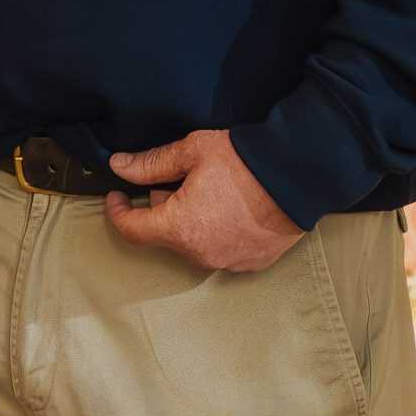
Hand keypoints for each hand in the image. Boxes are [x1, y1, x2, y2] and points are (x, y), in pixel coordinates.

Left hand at [104, 129, 301, 273]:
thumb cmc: (244, 162)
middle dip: (160, 208)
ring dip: (188, 222)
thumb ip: (150, 164)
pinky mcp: (251, 263)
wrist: (299, 176)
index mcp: (180, 228)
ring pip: (192, 243)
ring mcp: (228, 262)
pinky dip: (214, 232)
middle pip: (164, 235)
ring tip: (206, 191)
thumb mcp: (191, 152)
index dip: (117, 212)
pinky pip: (219, 250)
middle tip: (175, 180)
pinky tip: (227, 208)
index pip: (132, 230)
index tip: (116, 196)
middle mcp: (200, 254)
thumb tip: (118, 166)